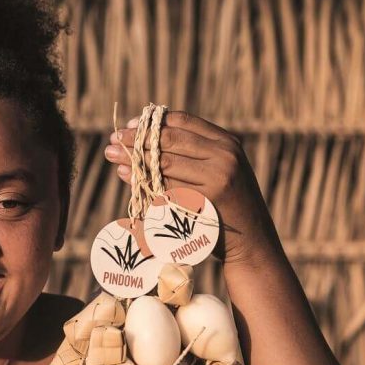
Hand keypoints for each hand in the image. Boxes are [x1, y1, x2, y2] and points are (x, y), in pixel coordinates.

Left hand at [104, 111, 283, 268]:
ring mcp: (216, 179)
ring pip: (165, 163)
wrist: (251, 242)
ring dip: (135, 159)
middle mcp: (223, 156)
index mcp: (226, 143)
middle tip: (113, 139)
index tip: (129, 126)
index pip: (183, 122)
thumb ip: (191, 154)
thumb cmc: (227, 205)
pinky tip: (129, 178)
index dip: (152, 122)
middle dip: (137, 138)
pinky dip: (144, 182)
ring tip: (114, 158)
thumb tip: (139, 137)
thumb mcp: (218, 171)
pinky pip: (167, 189)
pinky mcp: (204, 202)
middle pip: (170, 139)